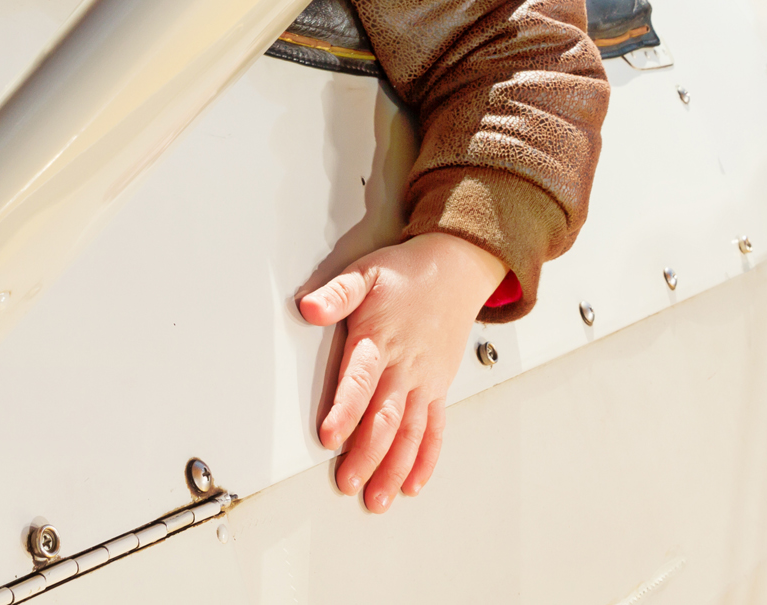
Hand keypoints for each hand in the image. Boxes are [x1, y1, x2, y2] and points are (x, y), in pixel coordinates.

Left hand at [298, 232, 507, 511]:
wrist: (457, 269)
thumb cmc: (408, 274)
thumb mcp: (366, 272)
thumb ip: (337, 293)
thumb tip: (309, 307)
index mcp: (380, 340)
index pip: (361, 380)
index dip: (346, 409)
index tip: (330, 436)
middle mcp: (404, 366)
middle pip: (385, 417)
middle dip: (367, 454)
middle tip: (348, 482)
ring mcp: (424, 380)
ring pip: (410, 432)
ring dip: (394, 467)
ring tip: (378, 497)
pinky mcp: (437, 387)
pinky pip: (435, 428)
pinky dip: (426, 458)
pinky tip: (413, 482)